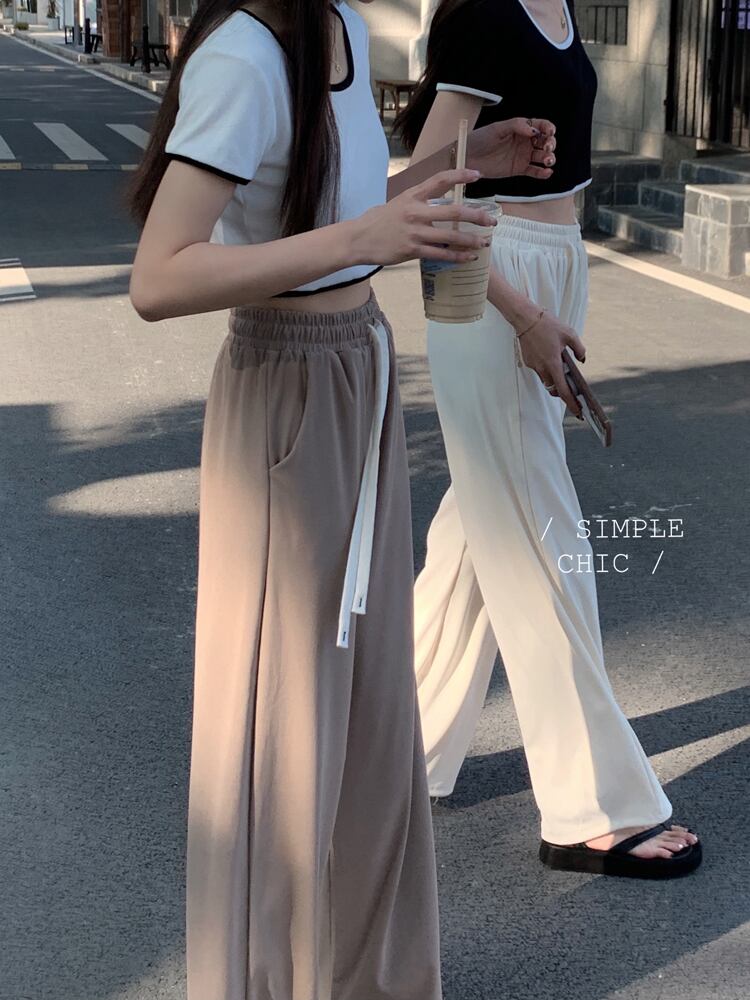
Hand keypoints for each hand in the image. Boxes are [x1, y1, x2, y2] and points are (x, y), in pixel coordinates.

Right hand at [349, 169, 497, 265]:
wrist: (357, 239)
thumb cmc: (376, 221)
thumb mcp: (397, 203)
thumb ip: (417, 203)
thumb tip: (435, 206)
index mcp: (412, 196)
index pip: (440, 180)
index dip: (461, 176)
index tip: (477, 175)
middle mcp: (416, 212)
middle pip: (454, 211)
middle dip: (477, 215)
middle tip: (492, 220)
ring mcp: (414, 232)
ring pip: (450, 236)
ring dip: (471, 240)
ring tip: (484, 242)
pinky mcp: (412, 250)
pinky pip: (440, 254)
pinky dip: (457, 257)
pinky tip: (469, 258)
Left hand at [467, 118, 556, 179]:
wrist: (467, 157)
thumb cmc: (480, 139)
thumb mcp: (497, 128)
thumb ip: (516, 126)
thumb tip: (533, 129)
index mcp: (521, 128)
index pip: (540, 126)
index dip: (548, 128)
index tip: (550, 132)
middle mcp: (524, 142)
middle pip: (545, 141)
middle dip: (550, 143)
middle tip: (547, 148)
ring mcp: (522, 156)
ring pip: (542, 156)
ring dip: (549, 158)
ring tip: (547, 160)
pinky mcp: (519, 169)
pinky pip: (534, 171)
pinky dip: (542, 173)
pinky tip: (547, 172)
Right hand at [516, 308, 585, 416]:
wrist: (526, 318)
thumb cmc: (548, 325)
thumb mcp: (570, 334)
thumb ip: (579, 349)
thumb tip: (582, 360)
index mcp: (553, 363)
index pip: (563, 390)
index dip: (571, 403)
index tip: (578, 412)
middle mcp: (542, 368)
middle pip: (553, 389)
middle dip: (562, 393)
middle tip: (573, 393)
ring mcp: (534, 366)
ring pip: (546, 380)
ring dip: (555, 381)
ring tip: (563, 374)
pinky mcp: (528, 362)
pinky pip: (540, 370)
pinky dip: (547, 370)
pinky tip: (551, 360)